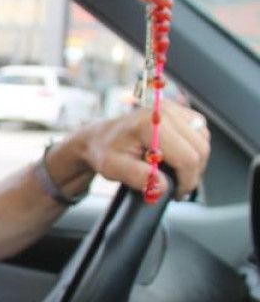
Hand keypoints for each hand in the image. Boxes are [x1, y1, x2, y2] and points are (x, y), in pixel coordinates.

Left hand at [81, 101, 209, 197]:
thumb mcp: (113, 168)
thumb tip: (164, 185)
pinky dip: (195, 148)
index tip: (176, 193)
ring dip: (195, 161)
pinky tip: (179, 158)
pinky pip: (200, 133)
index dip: (186, 181)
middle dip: (192, 173)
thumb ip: (138, 177)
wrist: (98, 137)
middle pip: (200, 149)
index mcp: (150, 124)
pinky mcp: (179, 111)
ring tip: (176, 172)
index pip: (187, 158)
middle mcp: (165, 112)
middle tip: (177, 186)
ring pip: (204, 141)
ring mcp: (173, 108)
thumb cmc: (104, 151)